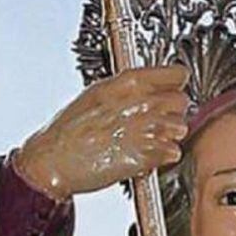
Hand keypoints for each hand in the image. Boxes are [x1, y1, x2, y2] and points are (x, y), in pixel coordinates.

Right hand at [15, 65, 189, 198]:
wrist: (53, 160)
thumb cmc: (68, 130)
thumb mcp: (96, 93)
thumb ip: (127, 88)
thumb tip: (148, 85)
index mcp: (130, 83)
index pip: (178, 74)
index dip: (176, 83)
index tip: (174, 88)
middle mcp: (143, 103)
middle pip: (183, 101)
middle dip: (173, 111)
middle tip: (157, 118)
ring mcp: (149, 129)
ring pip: (181, 128)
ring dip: (169, 135)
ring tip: (148, 138)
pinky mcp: (149, 155)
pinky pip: (174, 152)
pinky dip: (163, 155)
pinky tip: (145, 153)